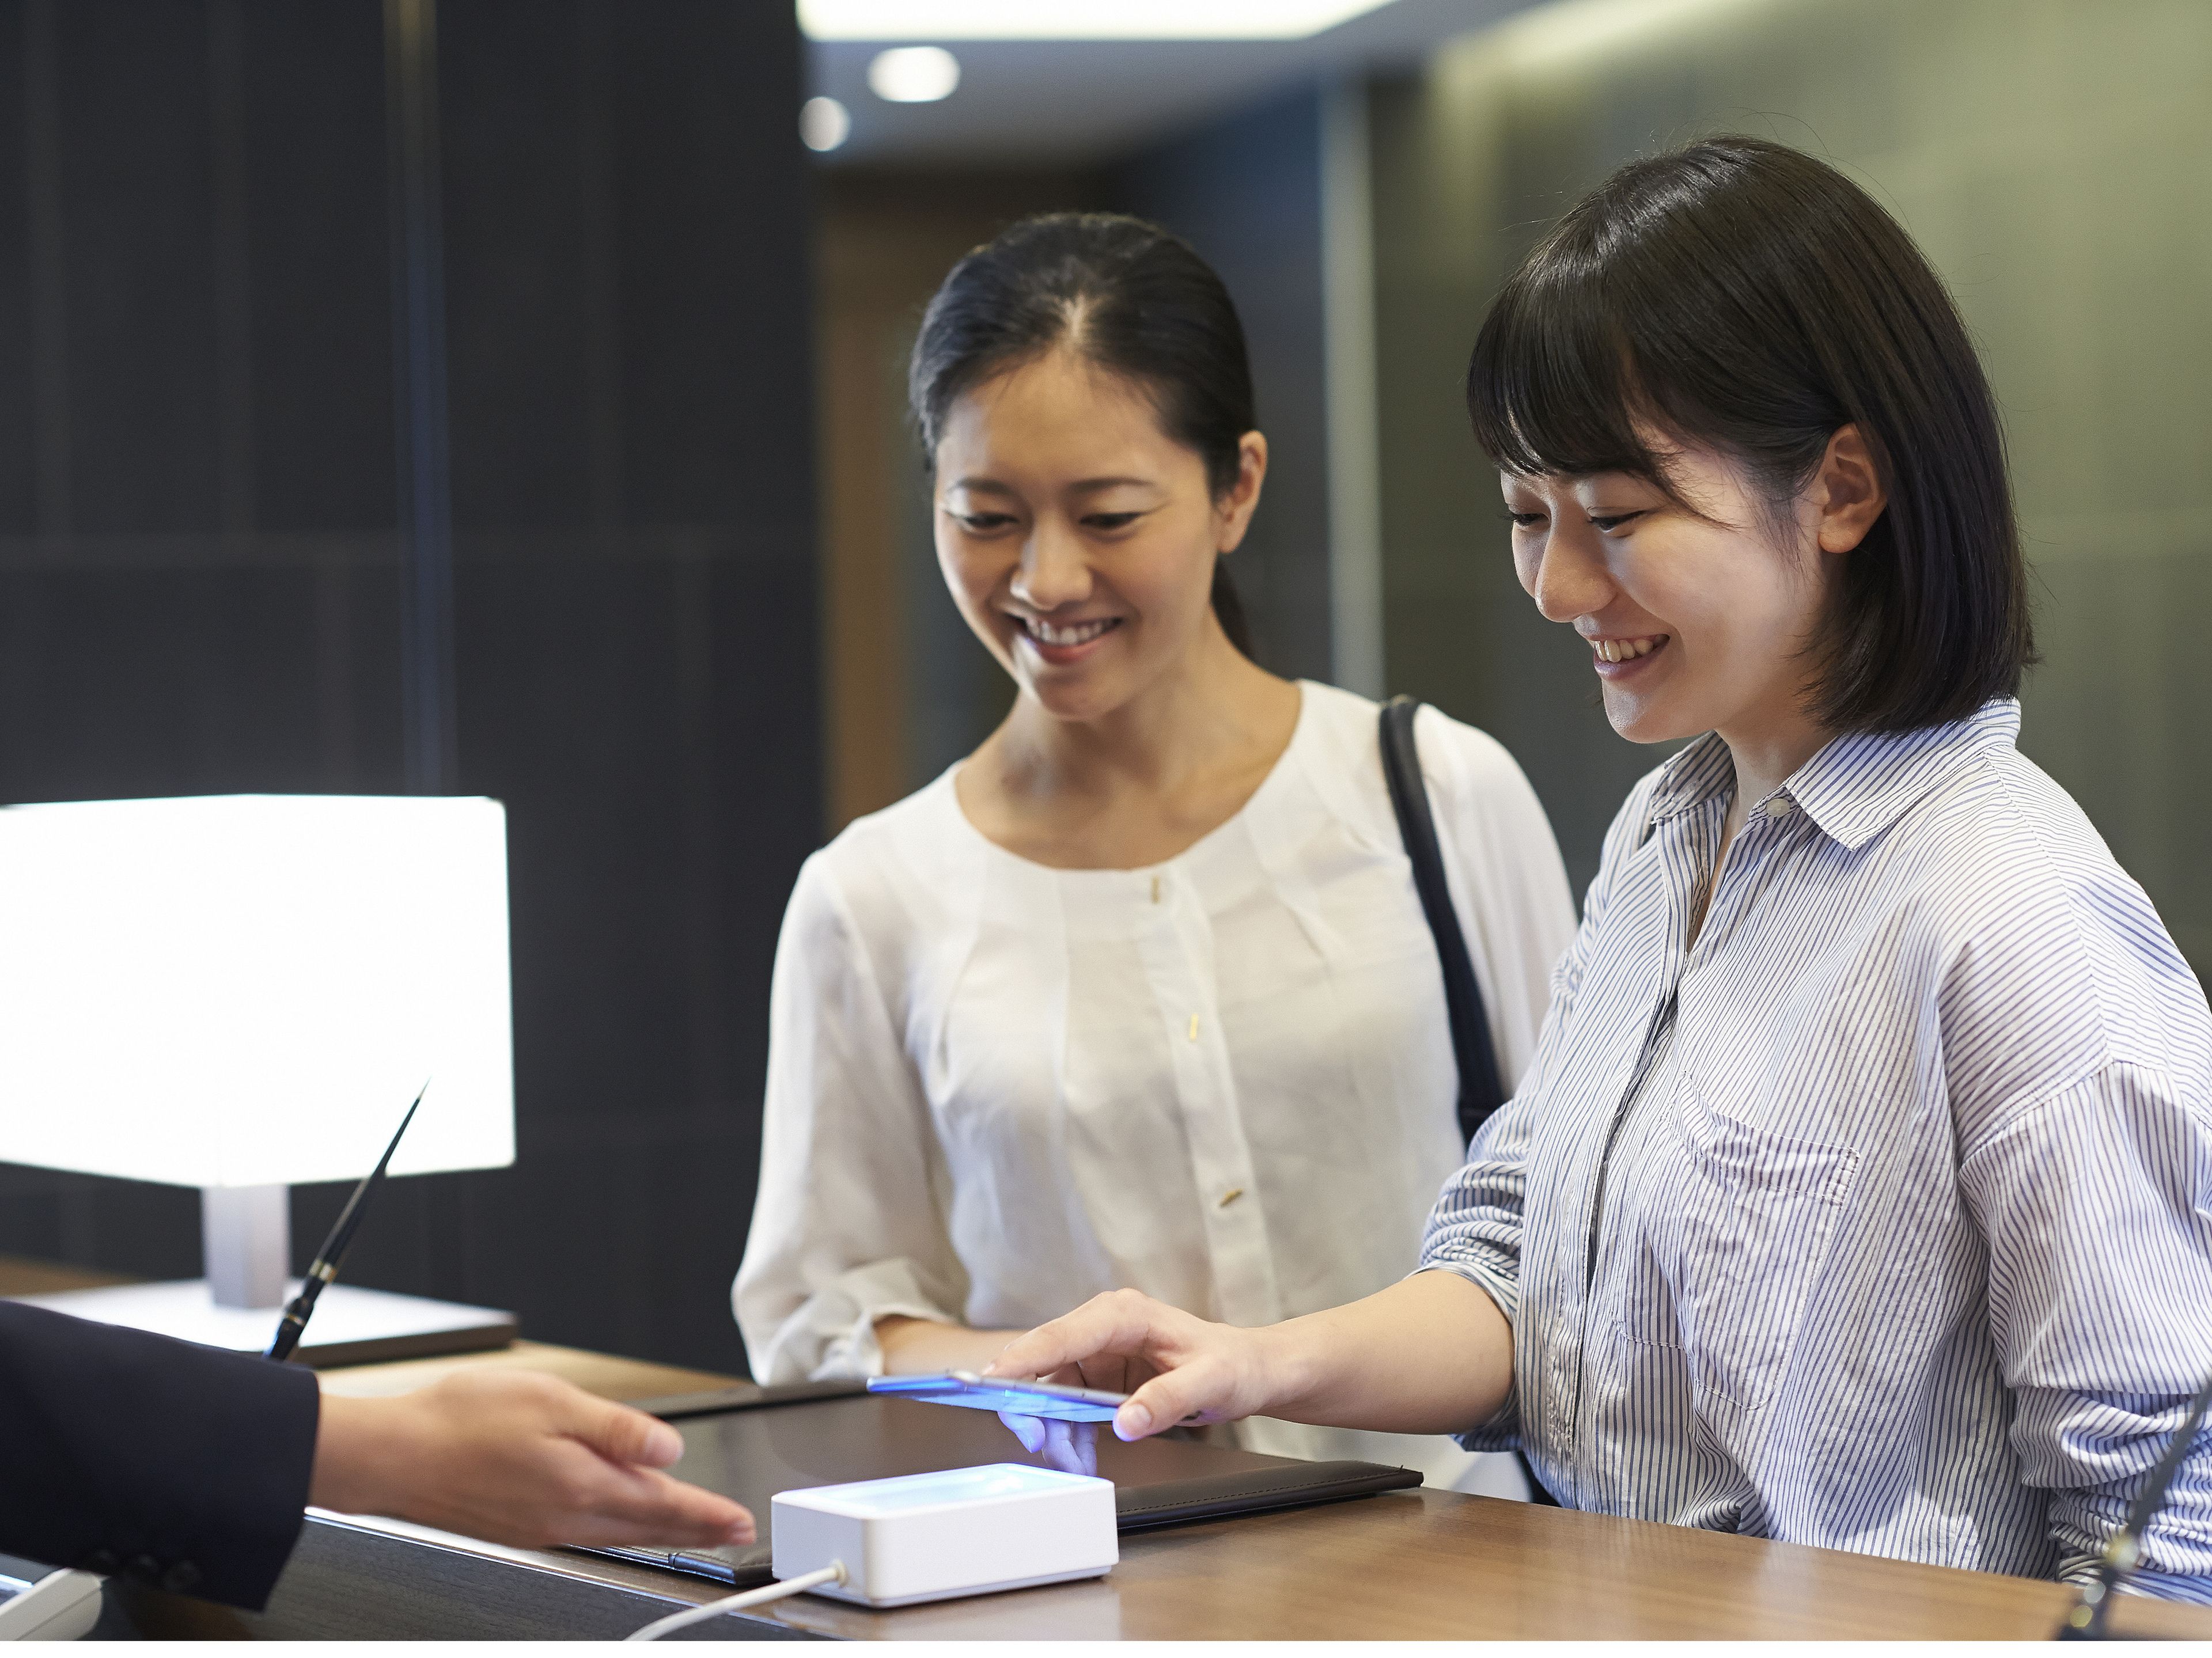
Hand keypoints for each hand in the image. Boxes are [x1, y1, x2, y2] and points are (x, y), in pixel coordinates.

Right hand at [310, 1370, 754, 1550]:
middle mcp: (566, 1516)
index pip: (664, 1504)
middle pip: (648, 1528)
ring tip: (693, 1529)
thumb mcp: (553, 1401)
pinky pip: (589, 1533)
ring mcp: (542, 1527)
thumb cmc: (462, 1420)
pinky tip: (624, 1520)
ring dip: (662, 1532)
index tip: (741, 1520)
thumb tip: (669, 1450)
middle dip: (696, 1530)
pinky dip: (621, 1530)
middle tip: (734, 1532)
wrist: (394, 1454)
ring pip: (620, 1534)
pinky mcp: (520, 1526)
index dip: (708, 1513)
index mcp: (582, 1485)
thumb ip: (617, 1429)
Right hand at [982, 1289, 1286, 1472]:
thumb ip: (1167, 1401)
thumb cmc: (1233, 1365)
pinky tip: (1080, 1456)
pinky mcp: (1099, 1376)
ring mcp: (1098, 1352)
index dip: (1023, 1359)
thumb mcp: (1210, 1383)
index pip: (1061, 1334)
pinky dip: (1069, 1434)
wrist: (1249, 1371)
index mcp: (1123, 1315)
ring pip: (1050, 1391)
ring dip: (1053, 1430)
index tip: (991, 1381)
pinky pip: (1067, 1406)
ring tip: (1072, 1463)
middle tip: (1039, 1443)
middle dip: (1034, 1407)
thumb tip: (1125, 1423)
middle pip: (1044, 1364)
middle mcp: (1103, 1328)